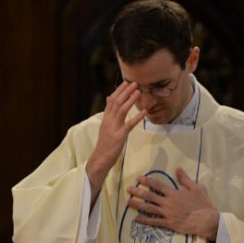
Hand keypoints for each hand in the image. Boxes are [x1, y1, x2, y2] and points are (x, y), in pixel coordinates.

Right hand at [85, 82, 141, 202]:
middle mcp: (108, 121)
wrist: (100, 160)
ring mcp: (113, 128)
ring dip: (130, 100)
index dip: (118, 91)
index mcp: (105, 119)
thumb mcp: (106, 127)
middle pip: (116, 103)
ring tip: (138, 92)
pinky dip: (136, 118)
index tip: (126, 83)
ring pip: (121, 110)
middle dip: (125, 92)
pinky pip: (128, 125)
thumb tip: (110, 99)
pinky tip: (144, 112)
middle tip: (135, 83)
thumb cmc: (105, 145)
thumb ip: (109, 114)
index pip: (111, 101)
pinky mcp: (119, 137)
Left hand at [125, 167, 219, 240]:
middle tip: (128, 189)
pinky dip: (144, 220)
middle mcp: (167, 203)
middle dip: (137, 192)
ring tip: (128, 201)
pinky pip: (153, 221)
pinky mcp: (168, 223)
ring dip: (137, 204)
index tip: (139, 178)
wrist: (206, 221)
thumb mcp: (197, 188)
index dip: (147, 181)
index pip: (157, 185)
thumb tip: (177, 169)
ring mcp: (166, 214)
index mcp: (174, 193)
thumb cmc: (203, 204)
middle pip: (149, 196)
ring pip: (148, 208)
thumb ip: (185, 179)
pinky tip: (136, 218)